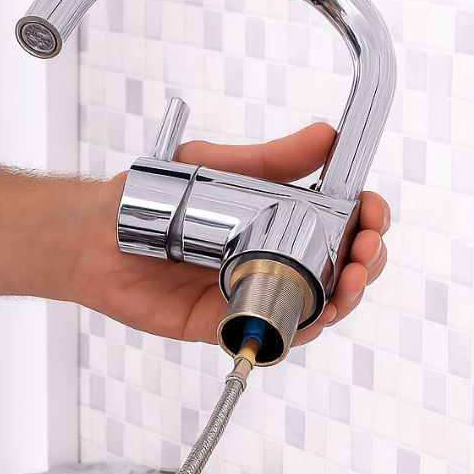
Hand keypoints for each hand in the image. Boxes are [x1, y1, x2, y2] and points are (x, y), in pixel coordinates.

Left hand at [78, 123, 389, 344]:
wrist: (100, 235)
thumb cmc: (156, 199)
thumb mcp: (222, 166)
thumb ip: (274, 159)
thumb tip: (326, 136)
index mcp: (280, 221)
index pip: (341, 226)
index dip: (367, 223)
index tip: (374, 215)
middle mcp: (273, 260)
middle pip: (339, 271)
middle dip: (366, 263)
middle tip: (365, 253)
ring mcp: (254, 294)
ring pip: (316, 308)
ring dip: (344, 299)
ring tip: (348, 282)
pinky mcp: (226, 326)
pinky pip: (272, 336)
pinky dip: (300, 330)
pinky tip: (315, 316)